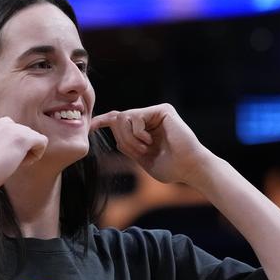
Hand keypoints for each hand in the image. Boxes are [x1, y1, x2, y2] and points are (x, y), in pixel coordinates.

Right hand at [0, 117, 48, 194]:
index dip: (6, 146)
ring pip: (31, 137)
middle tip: (7, 163)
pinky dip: (36, 154)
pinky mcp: (23, 138)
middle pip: (21, 133)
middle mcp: (0, 123)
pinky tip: (23, 164)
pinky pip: (42, 141)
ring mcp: (12, 129)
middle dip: (17, 148)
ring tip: (13, 164)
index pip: (7, 132)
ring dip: (26, 151)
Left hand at [90, 104, 216, 187]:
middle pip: (118, 120)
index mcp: (145, 129)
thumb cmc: (171, 169)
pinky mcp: (162, 110)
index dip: (103, 121)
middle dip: (123, 139)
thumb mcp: (143, 159)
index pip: (120, 121)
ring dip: (130, 139)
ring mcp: (155, 112)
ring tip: (145, 149)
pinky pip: (135, 116)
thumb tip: (115, 134)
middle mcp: (150, 118)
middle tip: (138, 152)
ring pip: (124, 118)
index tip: (90, 128)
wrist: (189, 168)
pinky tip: (150, 141)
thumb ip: (129, 147)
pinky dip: (138, 133)